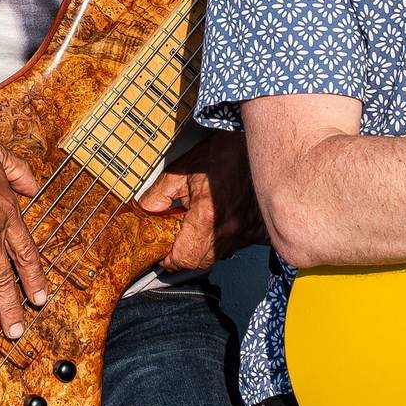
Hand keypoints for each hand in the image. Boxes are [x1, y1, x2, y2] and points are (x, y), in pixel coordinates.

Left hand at [138, 133, 266, 271]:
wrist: (250, 144)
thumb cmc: (219, 154)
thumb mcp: (178, 172)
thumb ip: (157, 196)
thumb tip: (145, 212)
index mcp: (207, 217)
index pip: (184, 258)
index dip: (170, 259)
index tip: (164, 254)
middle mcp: (230, 229)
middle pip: (201, 261)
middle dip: (185, 254)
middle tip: (177, 238)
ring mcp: (248, 232)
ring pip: (219, 255)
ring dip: (205, 247)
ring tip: (199, 225)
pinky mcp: (260, 230)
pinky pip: (237, 245)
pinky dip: (224, 239)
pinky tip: (219, 222)